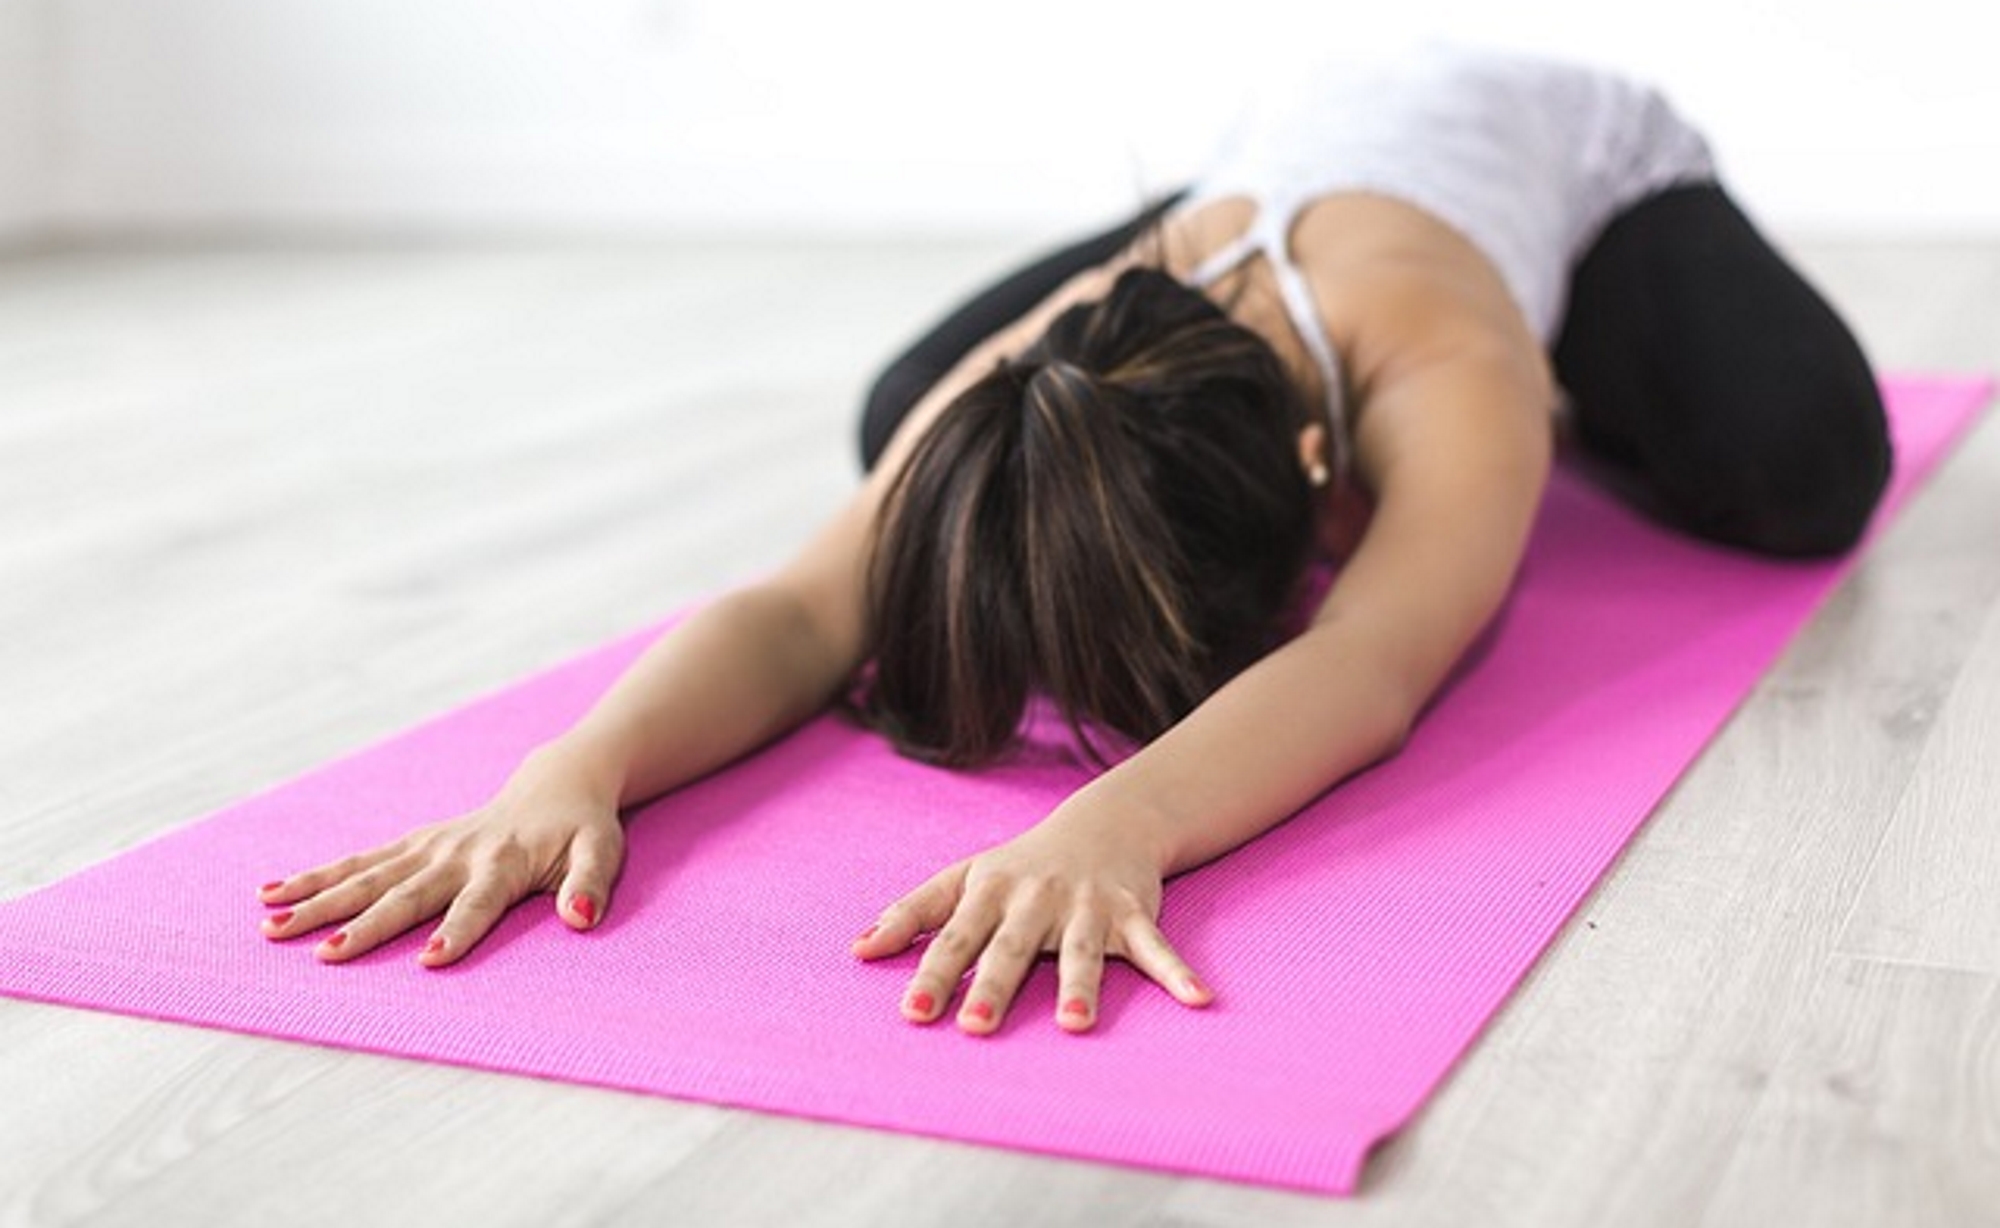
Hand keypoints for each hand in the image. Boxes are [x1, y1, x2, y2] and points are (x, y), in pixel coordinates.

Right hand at [255, 749, 625, 965]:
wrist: (556, 785)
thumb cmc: (582, 830)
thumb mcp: (602, 853)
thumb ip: (591, 885)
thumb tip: (580, 918)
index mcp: (503, 864)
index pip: (478, 904)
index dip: (457, 932)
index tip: (429, 961)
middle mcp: (457, 854)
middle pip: (406, 894)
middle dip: (365, 925)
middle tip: (325, 955)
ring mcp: (428, 847)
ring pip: (366, 876)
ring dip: (319, 902)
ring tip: (272, 927)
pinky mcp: (411, 844)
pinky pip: (357, 861)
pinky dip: (315, 876)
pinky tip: (271, 894)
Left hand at [850, 802, 1212, 1034]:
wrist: (1105, 822)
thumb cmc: (1022, 864)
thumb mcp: (964, 879)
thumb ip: (912, 914)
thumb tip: (857, 950)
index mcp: (990, 893)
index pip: (954, 938)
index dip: (933, 974)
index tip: (913, 1012)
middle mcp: (1036, 899)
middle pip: (1012, 947)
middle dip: (995, 985)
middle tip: (976, 1026)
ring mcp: (1087, 906)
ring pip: (1082, 951)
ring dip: (1081, 987)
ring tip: (1076, 1026)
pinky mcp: (1133, 912)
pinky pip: (1156, 947)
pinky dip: (1178, 973)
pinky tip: (1198, 999)